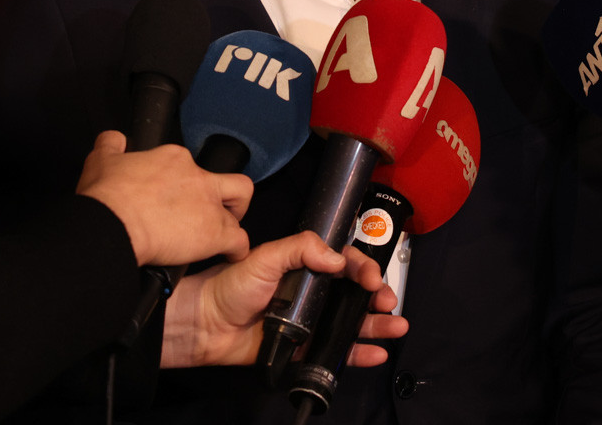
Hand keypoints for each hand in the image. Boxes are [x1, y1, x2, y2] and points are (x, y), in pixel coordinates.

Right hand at [74, 130, 252, 266]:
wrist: (113, 225)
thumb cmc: (107, 199)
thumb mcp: (101, 160)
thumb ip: (111, 146)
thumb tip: (115, 139)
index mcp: (173, 160)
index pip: (190, 166)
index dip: (185, 182)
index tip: (175, 194)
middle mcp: (197, 177)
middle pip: (230, 183)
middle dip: (229, 197)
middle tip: (215, 210)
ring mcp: (209, 204)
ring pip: (237, 210)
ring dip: (231, 224)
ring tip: (219, 236)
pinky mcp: (215, 233)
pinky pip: (239, 241)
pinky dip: (237, 249)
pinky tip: (229, 254)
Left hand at [160, 232, 409, 367]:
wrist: (206, 324)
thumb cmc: (230, 286)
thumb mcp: (266, 256)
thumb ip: (301, 248)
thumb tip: (338, 258)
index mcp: (305, 266)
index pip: (344, 263)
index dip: (362, 268)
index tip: (371, 278)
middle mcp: (312, 292)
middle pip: (354, 293)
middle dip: (376, 296)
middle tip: (386, 302)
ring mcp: (310, 321)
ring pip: (351, 321)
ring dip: (376, 324)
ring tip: (395, 326)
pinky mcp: (304, 347)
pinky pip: (337, 350)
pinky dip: (359, 352)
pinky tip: (376, 352)